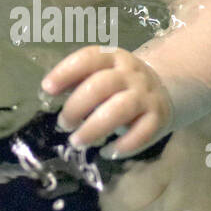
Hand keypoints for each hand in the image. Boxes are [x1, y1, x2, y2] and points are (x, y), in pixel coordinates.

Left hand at [40, 46, 172, 158]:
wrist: (164, 89)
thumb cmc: (119, 85)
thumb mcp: (101, 73)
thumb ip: (77, 81)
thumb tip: (48, 92)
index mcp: (112, 58)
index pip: (89, 59)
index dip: (65, 72)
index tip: (47, 88)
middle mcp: (130, 75)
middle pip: (101, 86)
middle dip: (76, 107)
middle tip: (64, 124)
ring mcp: (145, 96)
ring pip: (120, 110)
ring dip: (94, 128)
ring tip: (77, 142)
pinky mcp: (157, 118)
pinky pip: (142, 133)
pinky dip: (122, 146)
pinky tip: (106, 152)